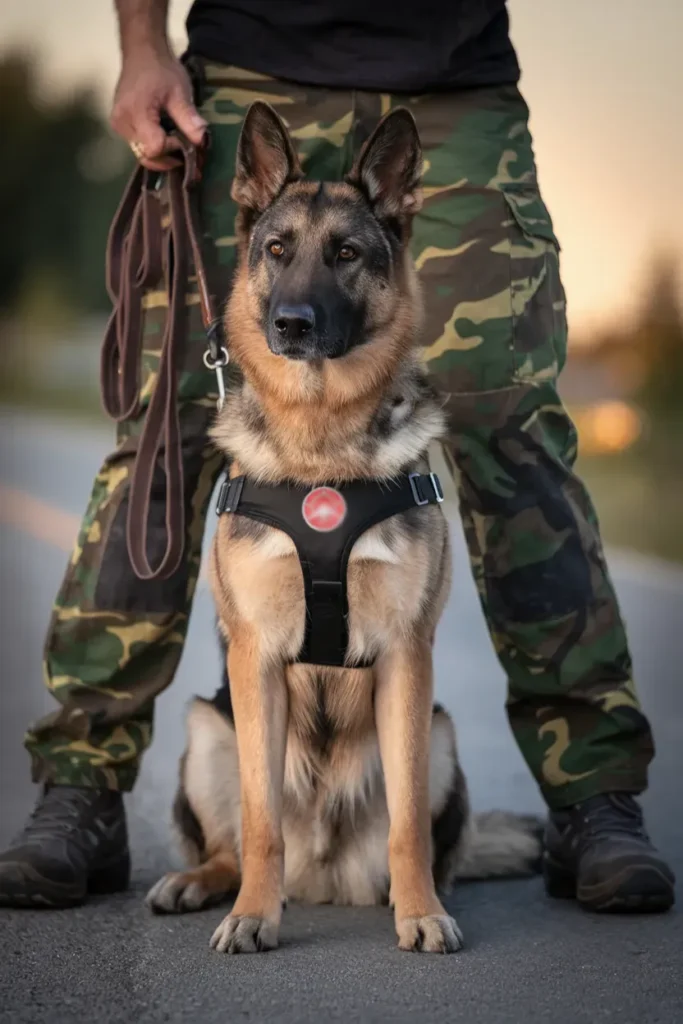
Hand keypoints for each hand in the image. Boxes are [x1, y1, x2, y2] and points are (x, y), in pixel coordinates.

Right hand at [110, 45, 206, 170]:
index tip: (184, 137)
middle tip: (187, 152)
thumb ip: (189, 119)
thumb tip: (202, 141)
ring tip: (178, 144)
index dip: (173, 148)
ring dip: (162, 155)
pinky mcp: (120, 125)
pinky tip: (166, 138)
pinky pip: (138, 145)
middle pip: (147, 156)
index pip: (155, 148)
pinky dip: (154, 146)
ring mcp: (118, 125)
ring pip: (142, 154)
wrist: (142, 52)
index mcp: (136, 113)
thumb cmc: (161, 68)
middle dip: (168, 158)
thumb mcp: (180, 92)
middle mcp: (122, 123)